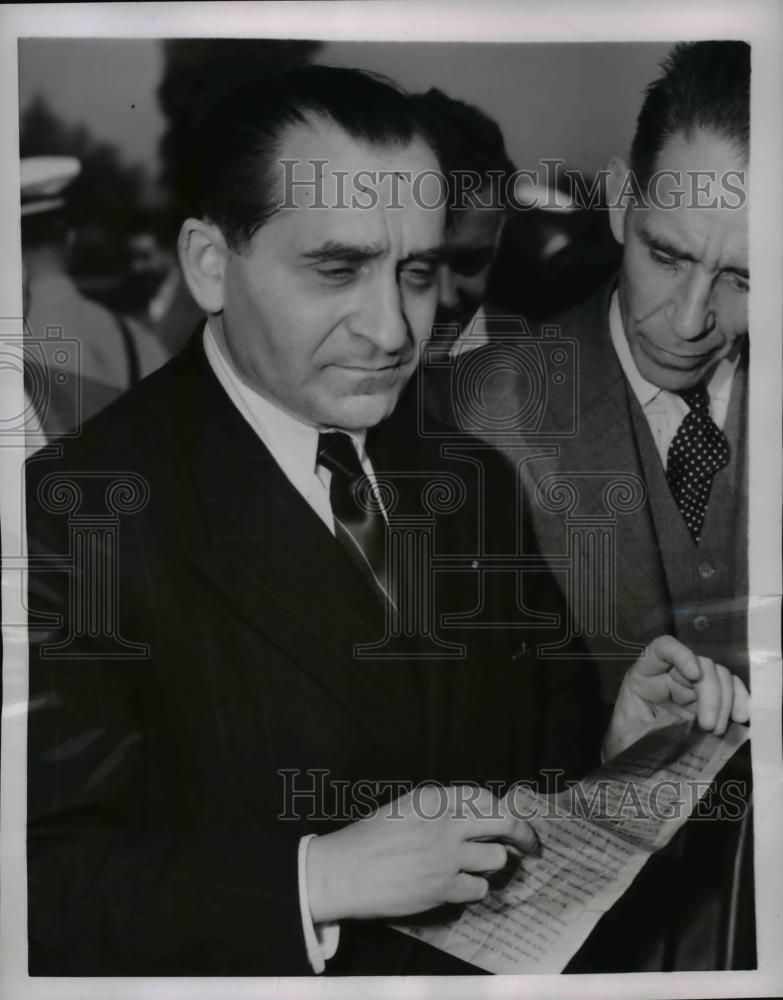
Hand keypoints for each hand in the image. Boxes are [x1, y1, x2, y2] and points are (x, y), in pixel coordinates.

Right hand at [306, 785, 536, 921]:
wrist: (343, 871)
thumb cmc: (369, 839)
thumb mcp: (405, 808)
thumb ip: (439, 809)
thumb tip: (475, 817)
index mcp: (434, 799)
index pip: (485, 797)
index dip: (504, 809)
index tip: (511, 820)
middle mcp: (445, 824)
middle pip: (504, 822)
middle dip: (523, 833)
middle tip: (528, 845)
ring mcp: (446, 857)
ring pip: (497, 858)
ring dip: (492, 865)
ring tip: (478, 867)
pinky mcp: (442, 888)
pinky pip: (479, 890)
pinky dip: (473, 890)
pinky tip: (459, 887)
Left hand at [604, 635, 749, 759]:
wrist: (636, 761)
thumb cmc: (628, 744)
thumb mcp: (629, 737)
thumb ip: (647, 731)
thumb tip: (674, 735)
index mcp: (645, 676)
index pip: (663, 648)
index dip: (681, 654)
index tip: (694, 674)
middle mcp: (671, 675)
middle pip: (702, 664)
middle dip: (711, 693)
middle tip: (709, 727)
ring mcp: (693, 688)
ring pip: (720, 677)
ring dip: (727, 701)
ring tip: (718, 730)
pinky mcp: (710, 703)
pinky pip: (732, 692)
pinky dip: (740, 701)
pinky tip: (741, 719)